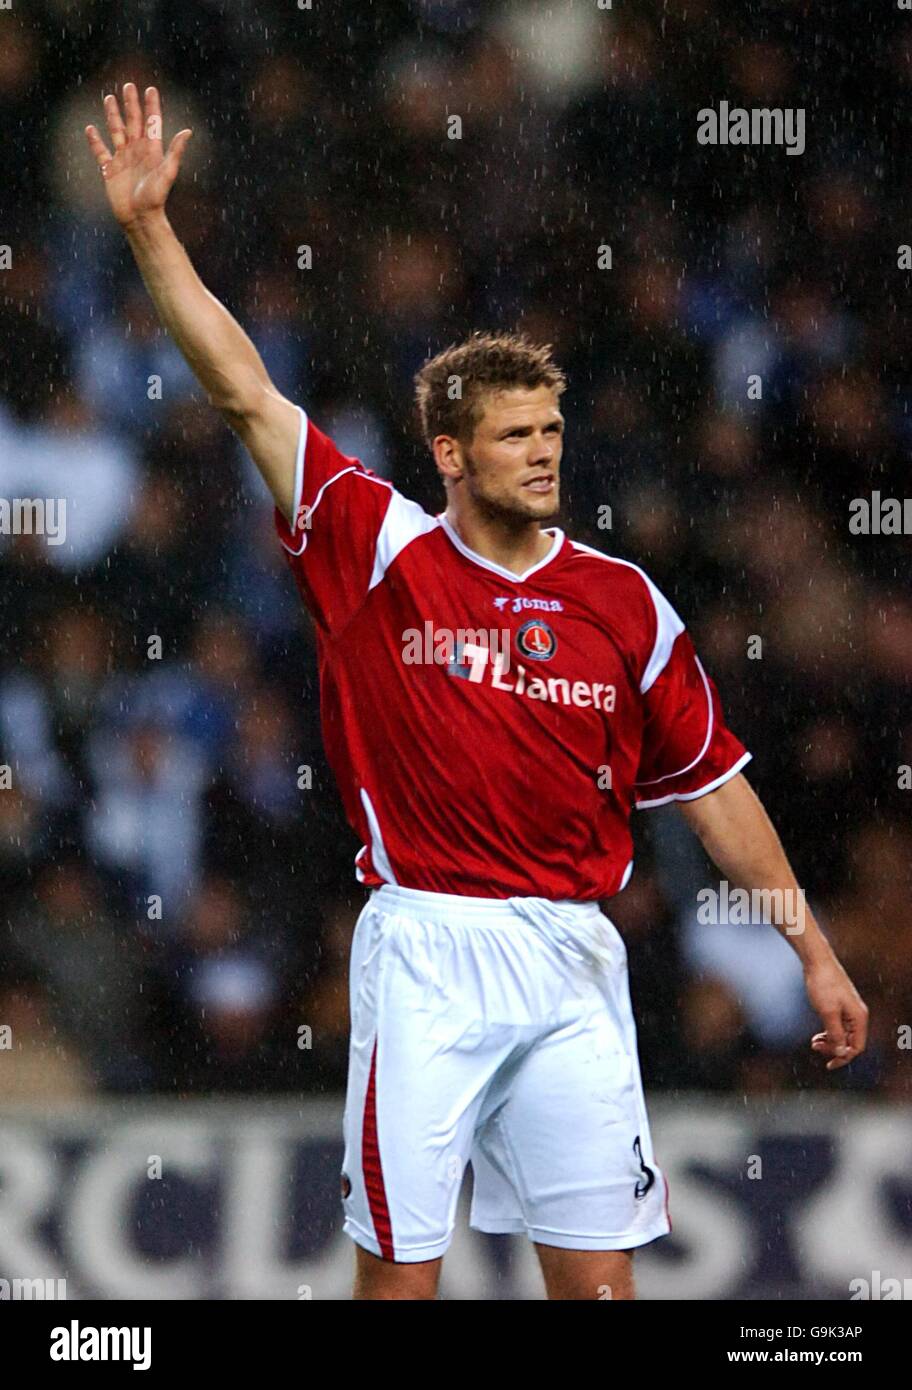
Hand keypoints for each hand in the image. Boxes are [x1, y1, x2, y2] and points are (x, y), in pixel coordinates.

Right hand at [85, 83, 191, 227]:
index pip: (152, 122)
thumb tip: (187, 131)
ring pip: (116, 130)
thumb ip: (175, 151)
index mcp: (152, 150)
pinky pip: (101, 152)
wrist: (140, 218)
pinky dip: (95, 141)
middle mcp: (137, 151)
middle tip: (129, 85)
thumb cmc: (156, 198)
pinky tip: (90, 129)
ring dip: (113, 115)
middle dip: (131, 103)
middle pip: (133, 121)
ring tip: (108, 98)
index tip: (150, 89)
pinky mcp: (110, 170)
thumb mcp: (167, 173)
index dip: (151, 106)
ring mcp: (123, 159)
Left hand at [804, 955, 868, 1070]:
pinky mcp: (839, 1006)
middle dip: (834, 1049)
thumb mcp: (828, 1012)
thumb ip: (836, 1033)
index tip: (828, 1064)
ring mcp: (848, 1010)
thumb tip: (842, 1052)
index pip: (856, 1046)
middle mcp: (857, 1015)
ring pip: (843, 1034)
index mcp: (859, 1017)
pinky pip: (838, 1026)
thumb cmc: (823, 984)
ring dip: (830, 1042)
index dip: (843, 1057)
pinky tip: (817, 1035)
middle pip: (850, 1042)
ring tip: (814, 1043)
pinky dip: (828, 1033)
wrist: (817, 961)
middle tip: (815, 1047)